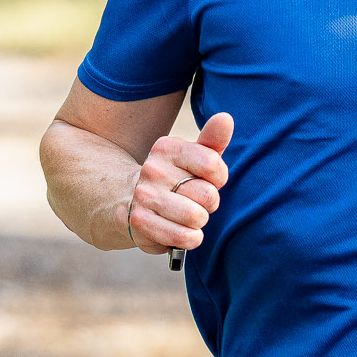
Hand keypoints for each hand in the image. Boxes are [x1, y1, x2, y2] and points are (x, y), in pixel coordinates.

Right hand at [127, 111, 232, 252]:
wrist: (131, 200)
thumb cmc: (175, 177)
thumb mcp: (194, 155)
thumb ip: (212, 139)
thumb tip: (225, 118)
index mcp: (167, 148)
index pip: (212, 164)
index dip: (219, 178)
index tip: (209, 180)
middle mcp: (152, 170)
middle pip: (207, 194)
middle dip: (209, 203)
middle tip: (196, 201)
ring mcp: (144, 197)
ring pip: (196, 217)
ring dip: (199, 222)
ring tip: (188, 215)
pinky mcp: (141, 224)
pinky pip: (183, 237)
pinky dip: (190, 238)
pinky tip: (181, 230)